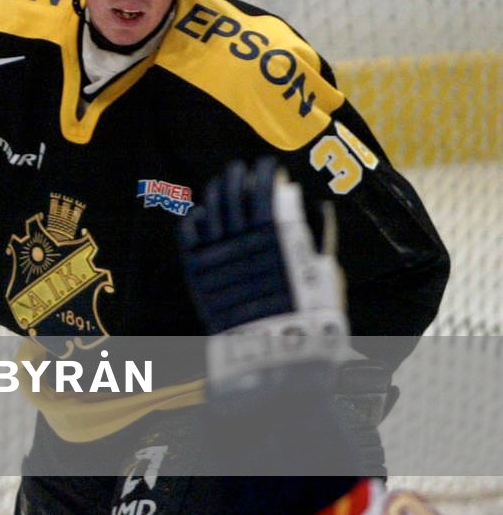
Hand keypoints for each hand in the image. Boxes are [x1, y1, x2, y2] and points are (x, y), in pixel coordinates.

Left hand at [178, 157, 349, 389]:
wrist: (275, 349)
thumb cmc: (308, 313)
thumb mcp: (324, 271)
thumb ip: (318, 236)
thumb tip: (316, 205)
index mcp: (278, 234)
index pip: (267, 190)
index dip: (265, 172)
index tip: (267, 165)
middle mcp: (245, 238)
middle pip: (235, 194)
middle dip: (238, 175)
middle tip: (240, 168)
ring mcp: (218, 252)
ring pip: (212, 209)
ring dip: (217, 192)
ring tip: (222, 185)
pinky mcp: (197, 270)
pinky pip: (190, 234)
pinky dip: (196, 219)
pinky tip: (203, 214)